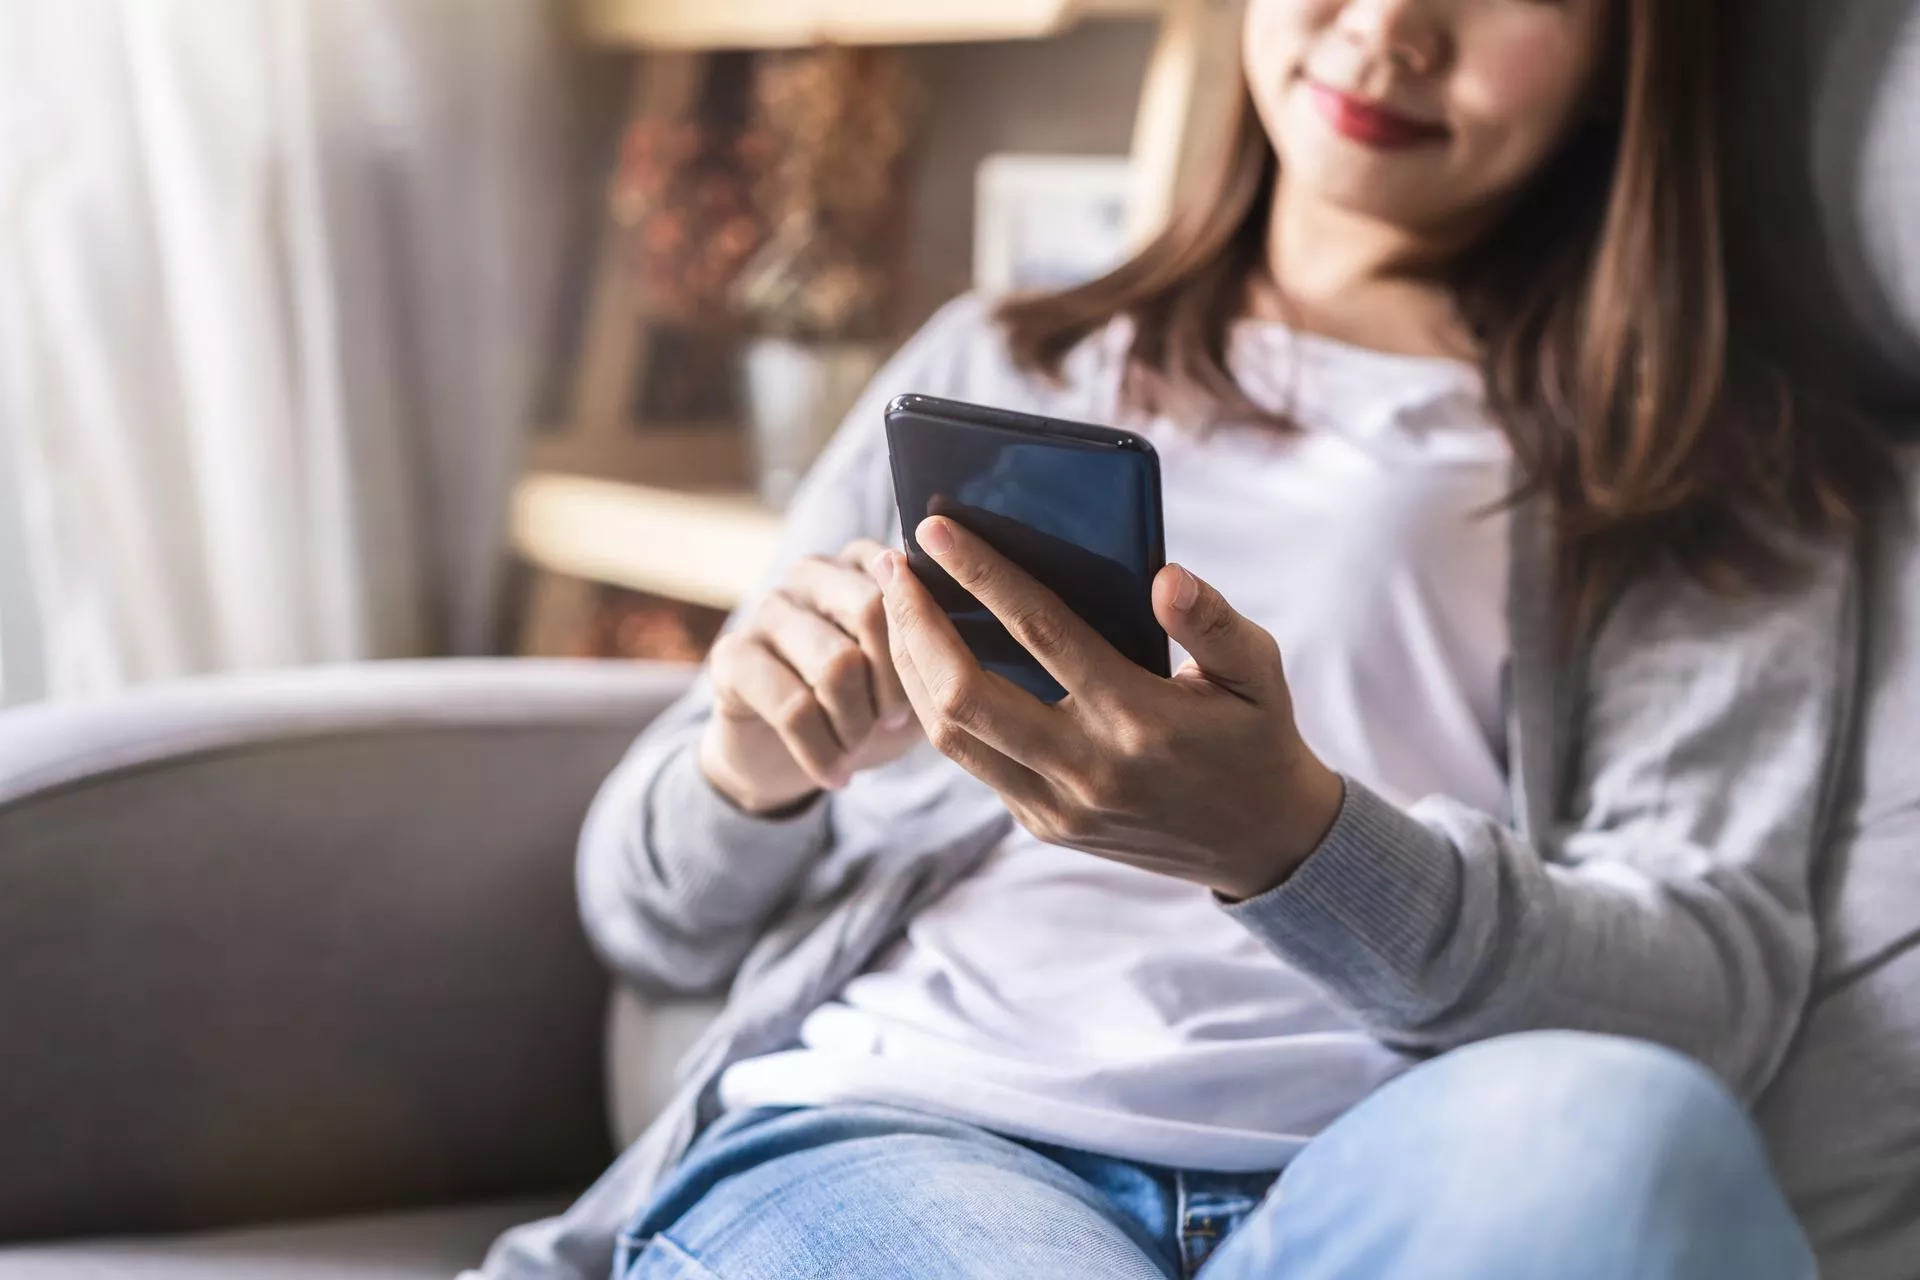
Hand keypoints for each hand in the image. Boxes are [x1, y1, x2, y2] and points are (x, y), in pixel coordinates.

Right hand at [700, 539, 920, 814]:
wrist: (785, 757)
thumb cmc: (866, 710)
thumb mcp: (917, 682)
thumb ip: (945, 649)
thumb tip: (983, 639)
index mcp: (865, 562)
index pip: (911, 582)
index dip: (926, 647)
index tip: (928, 694)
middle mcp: (813, 572)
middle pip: (871, 611)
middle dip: (892, 685)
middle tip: (892, 724)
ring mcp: (768, 608)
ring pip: (836, 665)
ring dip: (858, 726)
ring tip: (859, 748)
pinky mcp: (733, 656)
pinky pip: (793, 708)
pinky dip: (824, 754)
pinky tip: (837, 776)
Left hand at [871, 517, 1344, 900]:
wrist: (1262, 844)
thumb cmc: (1255, 736)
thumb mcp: (1258, 671)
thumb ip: (1212, 620)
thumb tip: (1163, 576)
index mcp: (1139, 719)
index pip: (1041, 633)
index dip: (981, 575)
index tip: (935, 528)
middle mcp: (1088, 769)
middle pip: (964, 695)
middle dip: (914, 623)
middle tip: (892, 565)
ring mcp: (1058, 806)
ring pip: (951, 735)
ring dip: (910, 664)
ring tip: (896, 604)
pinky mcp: (1044, 824)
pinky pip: (972, 761)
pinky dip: (937, 706)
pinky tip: (927, 658)